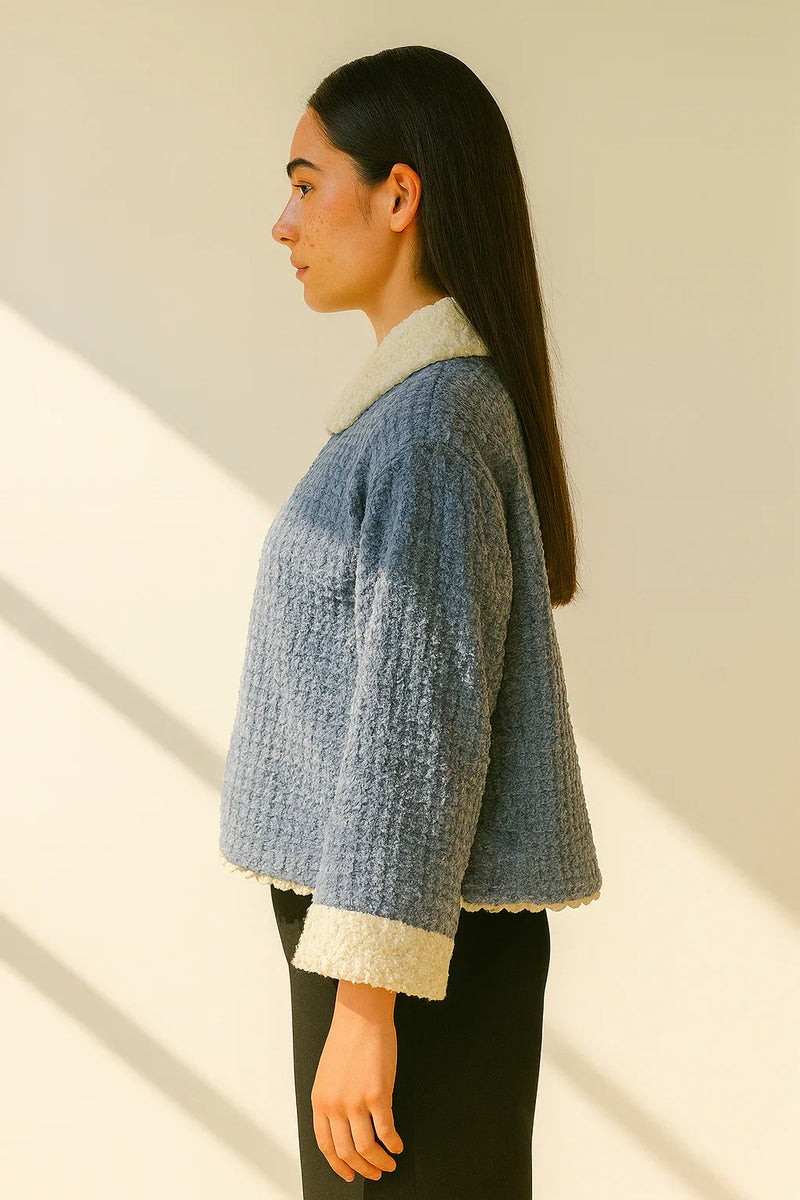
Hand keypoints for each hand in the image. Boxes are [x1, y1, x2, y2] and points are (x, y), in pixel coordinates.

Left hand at [311, 983, 404, 1182]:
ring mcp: (355, 1102)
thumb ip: (332, 1100)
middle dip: (363, 1168)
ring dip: (380, 1162)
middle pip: (347, 1152)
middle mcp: (335, 1105)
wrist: (360, 1016)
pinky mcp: (377, 1095)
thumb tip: (344, 1126)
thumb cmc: (347, 1039)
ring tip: (390, 1162)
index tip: (350, 1174)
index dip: (339, 1165)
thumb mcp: (328, 1074)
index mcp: (320, 1101)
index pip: (326, 1146)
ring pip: (367, 1148)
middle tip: (376, 1172)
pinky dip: (394, 1144)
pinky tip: (398, 1145)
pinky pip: (386, 1131)